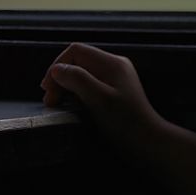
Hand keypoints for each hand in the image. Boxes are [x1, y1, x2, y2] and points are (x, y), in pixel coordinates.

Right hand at [41, 43, 161, 145]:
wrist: (147, 142)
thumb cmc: (125, 122)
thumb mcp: (98, 98)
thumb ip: (77, 79)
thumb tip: (57, 69)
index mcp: (111, 63)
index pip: (76, 52)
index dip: (58, 66)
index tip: (47, 89)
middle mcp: (114, 67)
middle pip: (78, 62)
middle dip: (60, 78)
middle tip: (50, 101)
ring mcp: (115, 80)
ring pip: (82, 75)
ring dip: (66, 87)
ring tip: (55, 104)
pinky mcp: (114, 93)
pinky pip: (89, 86)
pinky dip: (76, 94)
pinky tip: (71, 106)